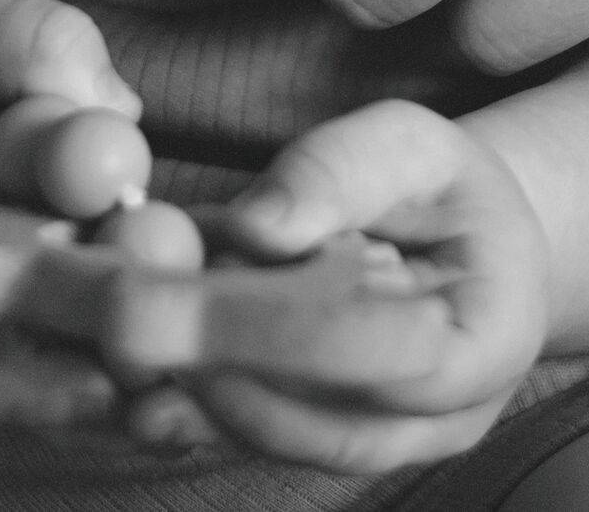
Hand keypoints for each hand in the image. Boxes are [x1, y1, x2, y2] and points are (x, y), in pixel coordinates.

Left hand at [127, 101, 548, 473]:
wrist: (462, 243)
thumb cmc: (443, 185)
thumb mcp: (412, 145)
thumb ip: (340, 175)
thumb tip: (258, 227)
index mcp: (485, 340)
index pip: (378, 356)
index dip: (280, 333)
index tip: (192, 297)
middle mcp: (438, 420)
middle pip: (311, 415)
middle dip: (206, 366)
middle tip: (115, 316)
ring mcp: (376, 442)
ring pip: (266, 433)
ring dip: (176, 386)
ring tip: (104, 328)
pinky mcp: (314, 438)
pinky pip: (240, 430)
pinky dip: (173, 391)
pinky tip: (110, 354)